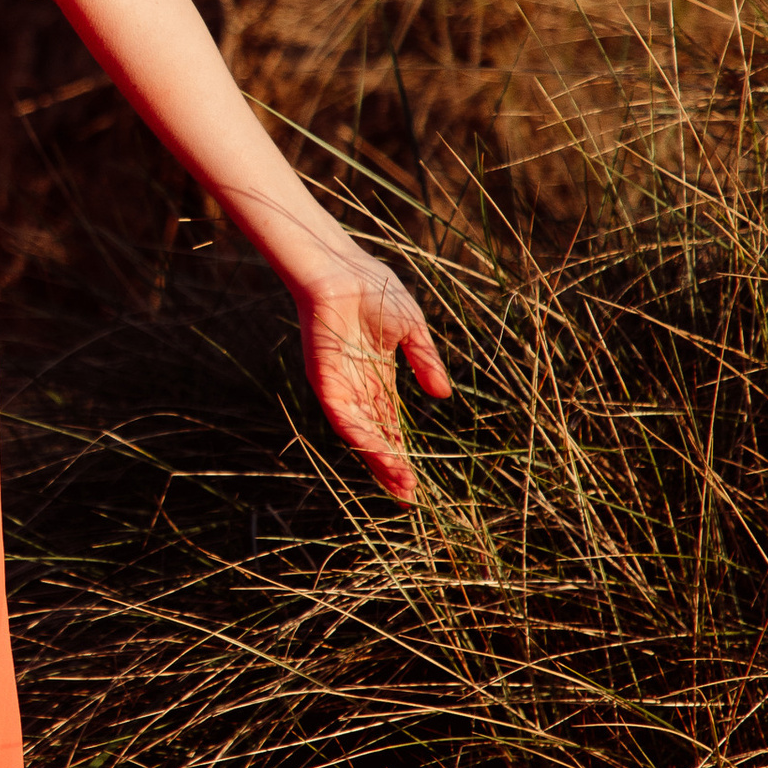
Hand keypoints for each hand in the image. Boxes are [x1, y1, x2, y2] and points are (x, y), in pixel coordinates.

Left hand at [295, 250, 452, 503]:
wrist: (343, 270)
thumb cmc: (374, 290)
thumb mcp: (411, 331)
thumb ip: (426, 362)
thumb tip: (442, 396)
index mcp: (378, 377)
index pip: (389, 424)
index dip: (402, 451)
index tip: (416, 481)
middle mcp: (357, 387)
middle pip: (375, 436)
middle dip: (390, 467)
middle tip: (408, 498)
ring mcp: (340, 385)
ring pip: (360, 433)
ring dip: (378, 459)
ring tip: (399, 484)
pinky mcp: (325, 379)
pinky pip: (342, 415)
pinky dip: (361, 436)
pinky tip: (379, 454)